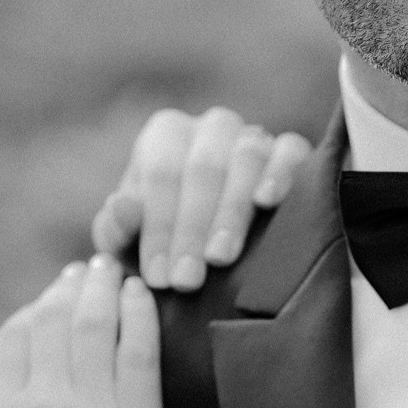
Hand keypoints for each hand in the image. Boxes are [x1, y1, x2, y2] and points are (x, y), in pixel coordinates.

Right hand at [0, 257, 165, 407]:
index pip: (11, 338)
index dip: (32, 309)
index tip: (52, 295)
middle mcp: (37, 406)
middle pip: (52, 323)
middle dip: (68, 287)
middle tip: (86, 270)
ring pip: (93, 326)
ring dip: (102, 287)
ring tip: (112, 270)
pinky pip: (137, 353)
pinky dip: (138, 314)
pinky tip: (141, 294)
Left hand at [91, 107, 311, 290]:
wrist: (210, 249)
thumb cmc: (164, 244)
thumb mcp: (129, 243)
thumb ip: (116, 228)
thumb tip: (123, 205)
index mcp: (166, 135)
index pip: (161, 174)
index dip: (159, 227)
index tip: (159, 277)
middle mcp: (211, 127)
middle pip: (202, 168)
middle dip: (192, 229)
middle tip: (186, 281)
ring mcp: (254, 135)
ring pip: (246, 158)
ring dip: (232, 211)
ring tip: (220, 259)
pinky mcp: (291, 150)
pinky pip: (291, 151)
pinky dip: (281, 173)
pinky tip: (267, 203)